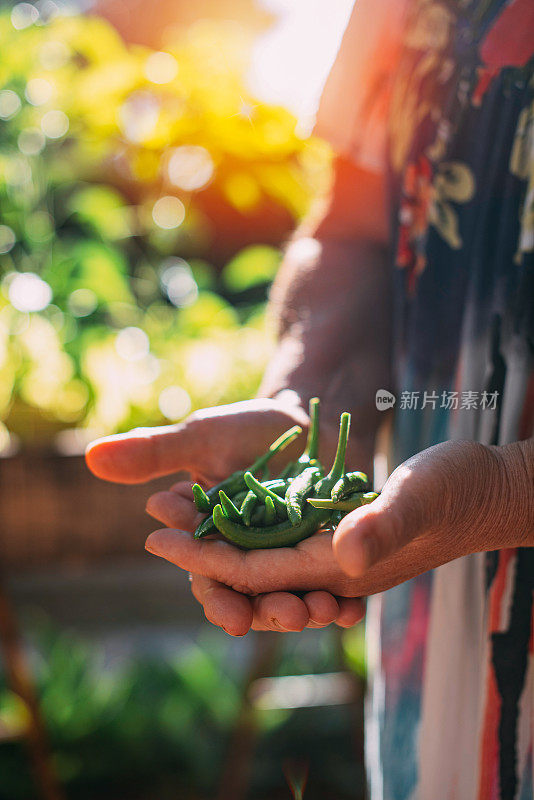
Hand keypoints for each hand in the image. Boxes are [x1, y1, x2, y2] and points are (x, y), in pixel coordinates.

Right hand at [85, 396, 372, 634]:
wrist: (304, 419)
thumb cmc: (244, 427)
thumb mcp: (201, 438)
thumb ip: (154, 454)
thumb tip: (92, 457)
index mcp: (213, 542)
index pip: (209, 579)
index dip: (219, 600)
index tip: (232, 617)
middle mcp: (250, 559)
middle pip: (256, 597)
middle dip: (270, 612)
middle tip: (291, 616)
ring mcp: (290, 560)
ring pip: (295, 595)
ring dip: (308, 610)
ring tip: (325, 612)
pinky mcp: (326, 554)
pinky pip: (334, 582)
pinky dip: (343, 598)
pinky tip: (355, 609)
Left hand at [143, 439, 531, 629]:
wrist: (488, 487)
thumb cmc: (458, 487)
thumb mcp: (421, 495)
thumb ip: (384, 525)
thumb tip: (342, 556)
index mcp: (342, 567)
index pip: (256, 572)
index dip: (203, 556)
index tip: (156, 534)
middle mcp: (334, 569)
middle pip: (251, 573)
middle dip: (200, 553)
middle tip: (154, 520)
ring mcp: (339, 555)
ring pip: (263, 559)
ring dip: (219, 541)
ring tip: (177, 513)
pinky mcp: (344, 537)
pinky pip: (285, 543)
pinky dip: (250, 530)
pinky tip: (227, 511)